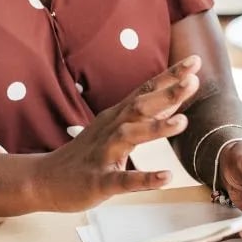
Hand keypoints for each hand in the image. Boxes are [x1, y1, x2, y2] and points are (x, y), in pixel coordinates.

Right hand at [31, 55, 201, 212]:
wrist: (46, 179)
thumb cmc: (87, 154)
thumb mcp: (116, 129)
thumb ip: (147, 115)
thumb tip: (177, 98)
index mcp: (117, 116)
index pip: (146, 90)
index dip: (170, 76)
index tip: (195, 60)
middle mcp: (111, 130)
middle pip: (139, 106)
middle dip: (166, 93)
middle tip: (193, 80)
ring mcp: (103, 154)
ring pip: (129, 136)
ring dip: (156, 128)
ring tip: (183, 122)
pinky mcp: (98, 180)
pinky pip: (122, 180)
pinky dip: (144, 178)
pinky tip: (165, 177)